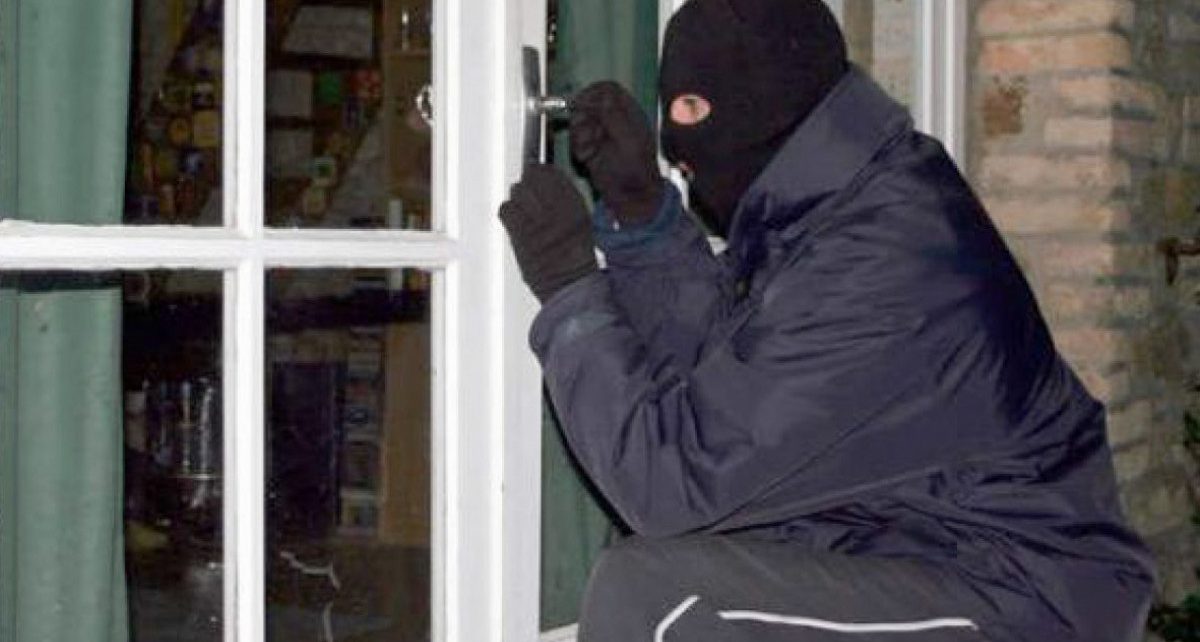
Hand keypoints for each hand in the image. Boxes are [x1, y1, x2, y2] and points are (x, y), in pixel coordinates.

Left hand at [498, 165, 597, 302]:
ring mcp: (537, 222)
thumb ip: (566, 198)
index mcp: (575, 205)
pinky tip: (516, 222)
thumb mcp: (582, 220)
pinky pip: (505, 209)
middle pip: (531, 178)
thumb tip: (546, 179)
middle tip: (529, 194)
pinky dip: (508, 212)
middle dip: (528, 184)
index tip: (539, 175)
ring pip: (516, 191)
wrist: (568, 285)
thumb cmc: (575, 257)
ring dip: (518, 198)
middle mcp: (556, 209)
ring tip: (524, 211)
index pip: (552, 172)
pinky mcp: (520, 235)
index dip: (542, 172)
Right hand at [570, 81, 663, 225]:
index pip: (608, 89)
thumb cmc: (636, 170)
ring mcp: (600, 133)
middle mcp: (613, 120)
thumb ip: (615, 117)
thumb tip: (602, 98)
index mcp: (628, 113)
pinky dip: (578, 147)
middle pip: (588, 103)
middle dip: (583, 116)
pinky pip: (575, 138)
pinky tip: (587, 158)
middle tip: (587, 131)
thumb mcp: (629, 140)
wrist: (629, 196)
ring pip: (578, 121)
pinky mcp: (589, 146)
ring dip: (580, 134)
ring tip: (590, 149)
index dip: (593, 93)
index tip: (581, 104)